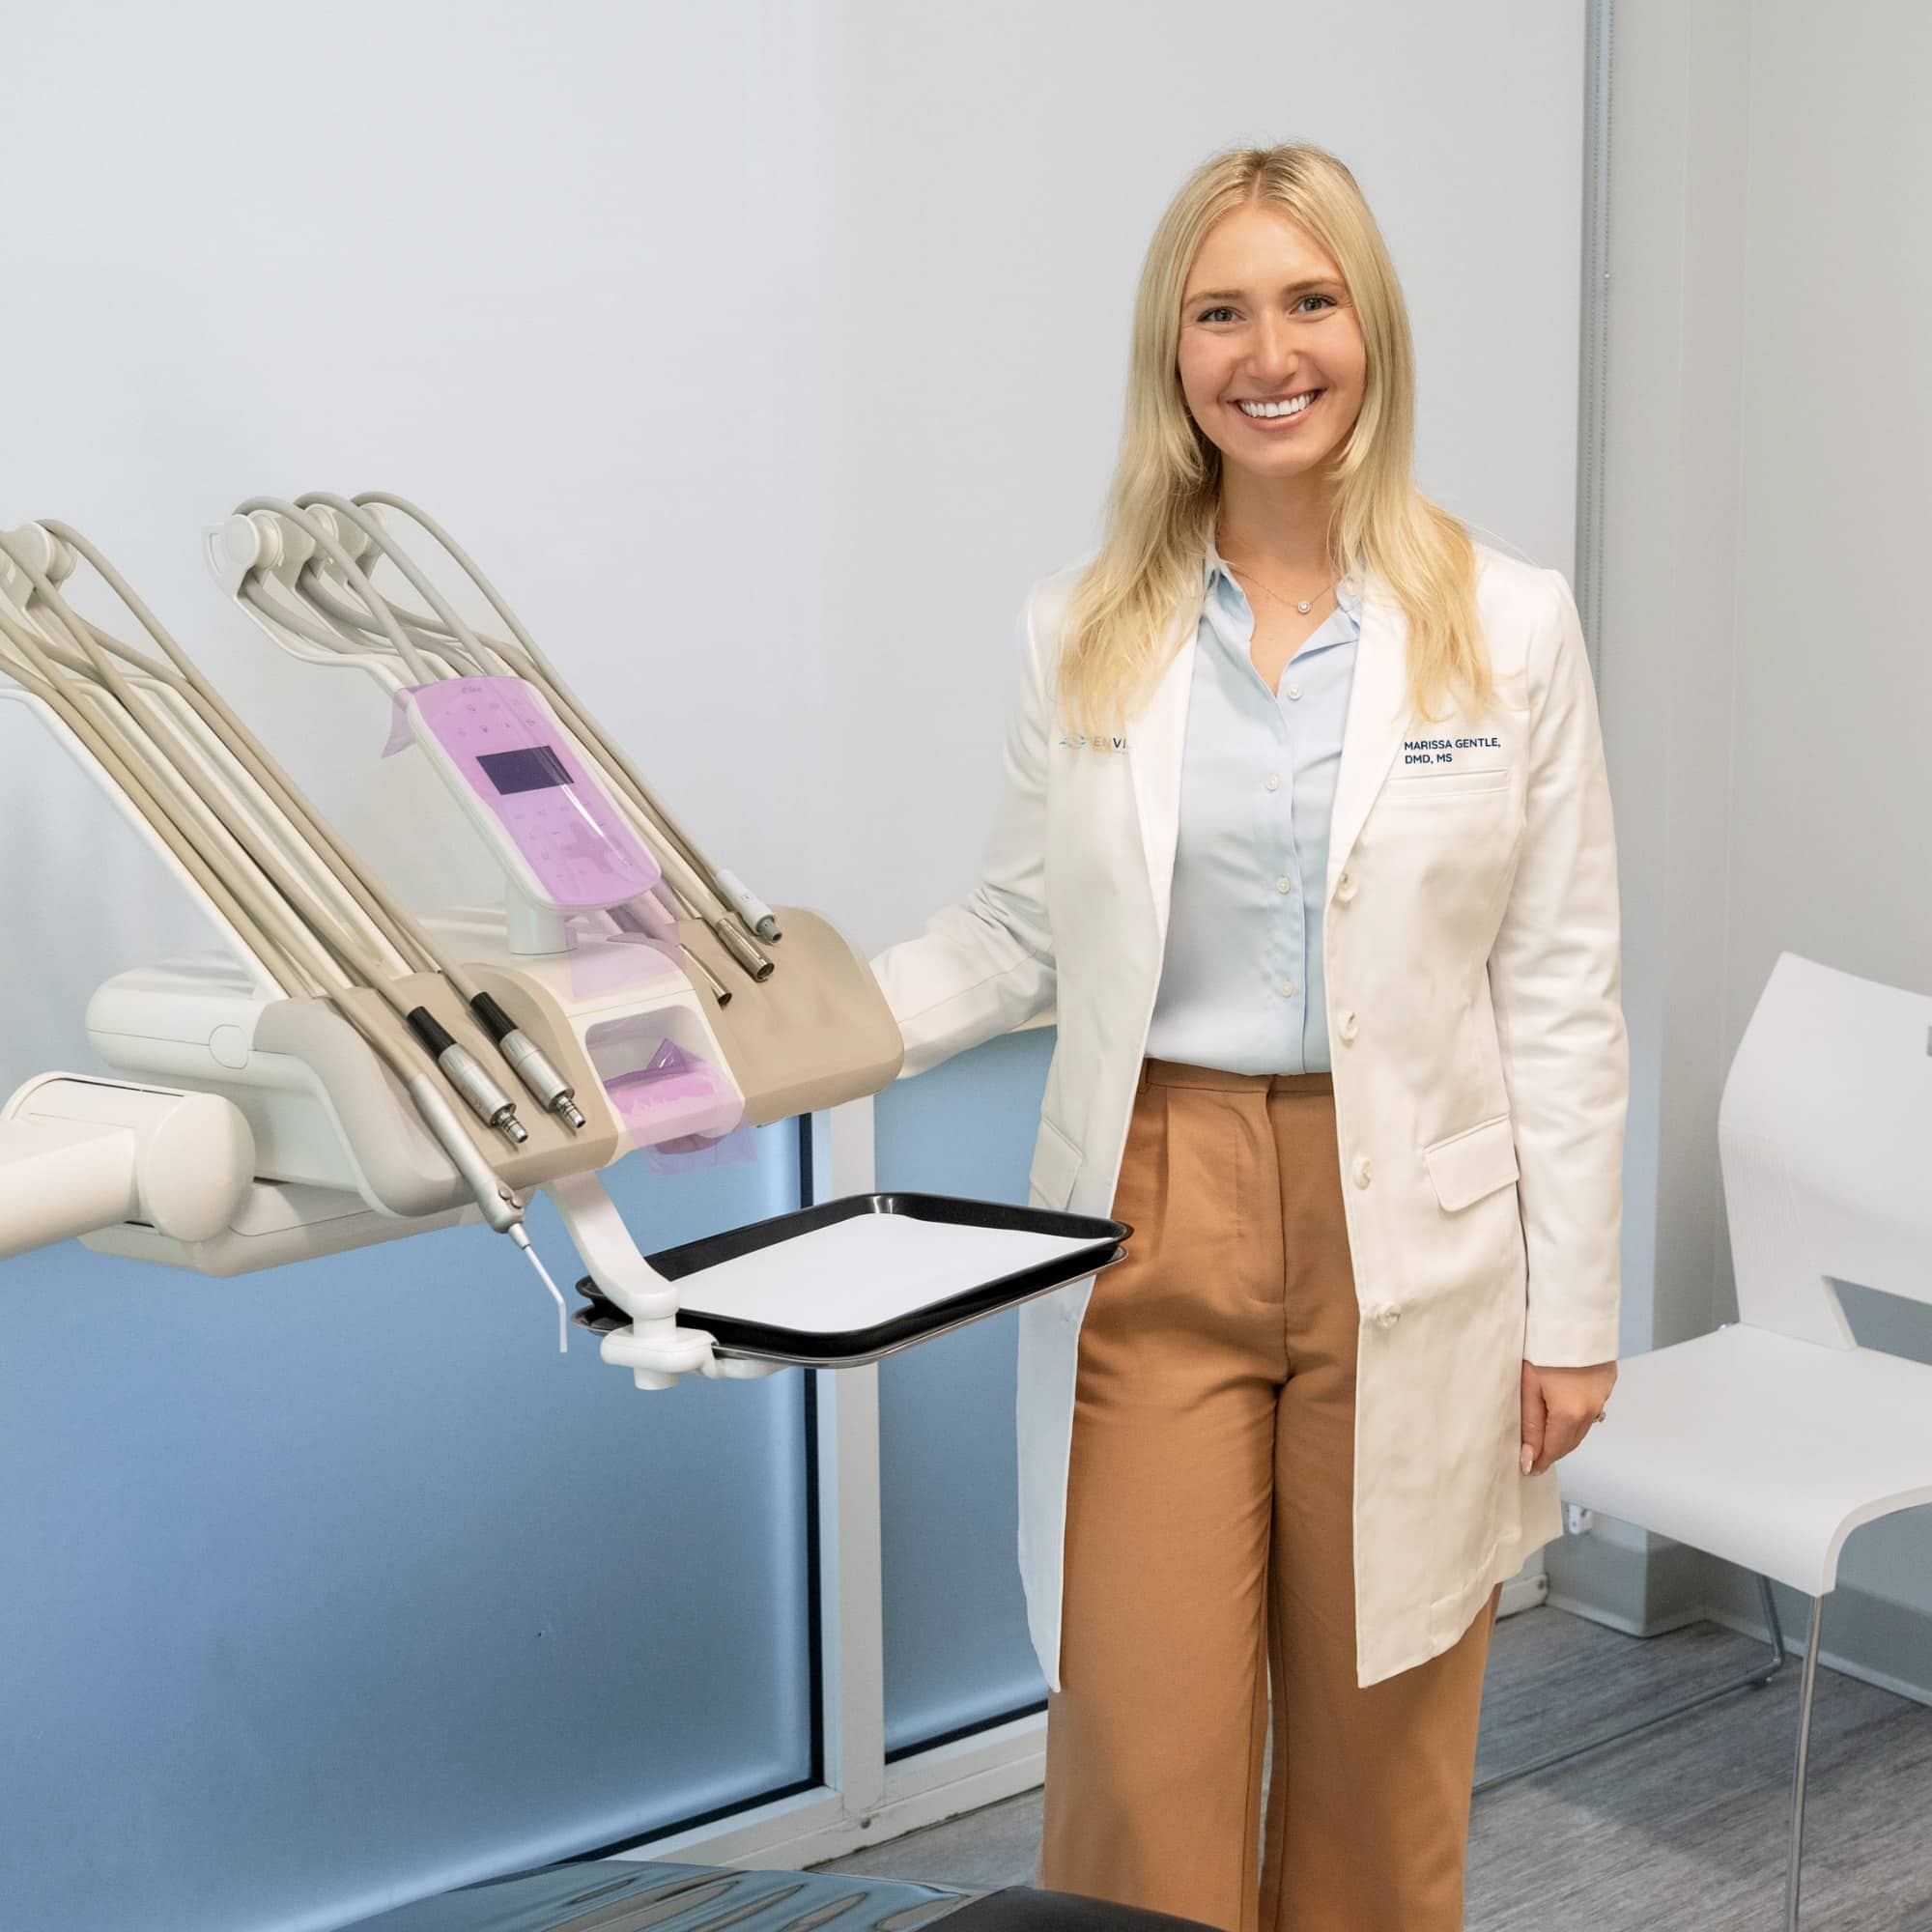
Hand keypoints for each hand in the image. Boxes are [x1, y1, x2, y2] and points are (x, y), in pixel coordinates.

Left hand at [1520, 1358, 1616, 1475]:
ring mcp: (1603, 1396)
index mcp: (1570, 1414)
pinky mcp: (1608, 1382)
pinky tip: (1564, 1409)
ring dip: (1566, 1433)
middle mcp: (1591, 1409)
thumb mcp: (1528, 1385)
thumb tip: (1528, 1459)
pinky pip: (1592, 1407)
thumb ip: (1529, 1424)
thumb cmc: (1543, 1347)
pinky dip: (1578, 1415)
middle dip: (1553, 1450)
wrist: (1574, 1315)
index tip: (1528, 1469)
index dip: (1540, 1461)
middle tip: (1535, 1455)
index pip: (1554, 1449)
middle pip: (1570, 1441)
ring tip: (1546, 1434)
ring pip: (1583, 1426)